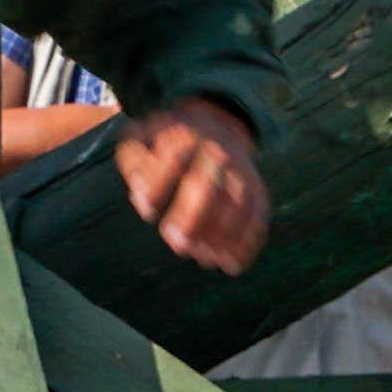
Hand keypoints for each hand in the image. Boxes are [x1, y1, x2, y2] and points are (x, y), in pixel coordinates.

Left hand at [114, 98, 269, 271]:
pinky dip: (248, 242)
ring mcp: (240, 172)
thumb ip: (134, 162)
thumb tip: (141, 196)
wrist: (219, 126)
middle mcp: (217, 153)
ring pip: (238, 202)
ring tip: (205, 259)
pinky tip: (232, 265)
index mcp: (185, 136)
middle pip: (209, 184)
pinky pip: (258, 216)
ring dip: (224, 234)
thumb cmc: (169, 144)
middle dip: (193, 216)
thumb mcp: (145, 139)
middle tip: (178, 244)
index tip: (148, 211)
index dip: (160, 186)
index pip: (175, 158)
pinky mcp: (257, 191)